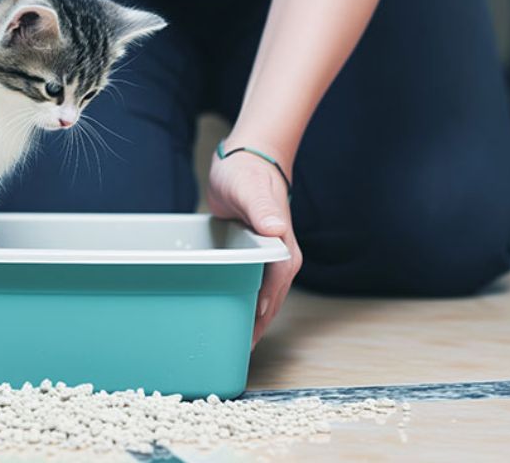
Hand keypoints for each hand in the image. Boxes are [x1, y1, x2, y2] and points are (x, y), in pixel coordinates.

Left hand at [205, 149, 301, 348]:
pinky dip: (242, 299)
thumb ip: (262, 206)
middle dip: (257, 325)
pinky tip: (227, 310)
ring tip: (232, 342)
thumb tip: (274, 228)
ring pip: (261, 294)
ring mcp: (267, 256)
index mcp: (282, 246)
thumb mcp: (251, 188)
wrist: (246, 158)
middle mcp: (279, 255)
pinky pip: (249, 282)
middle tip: (235, 351)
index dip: (261, 313)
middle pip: (271, 298)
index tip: (248, 337)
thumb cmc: (248, 171)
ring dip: (250, 317)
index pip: (275, 288)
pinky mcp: (253, 253)